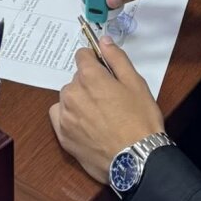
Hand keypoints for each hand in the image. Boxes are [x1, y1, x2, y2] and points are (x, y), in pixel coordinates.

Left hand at [49, 41, 163, 182]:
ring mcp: (65, 116)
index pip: (82, 55)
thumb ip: (116, 58)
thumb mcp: (135, 83)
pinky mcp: (63, 136)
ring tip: (99, 115)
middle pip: (76, 78)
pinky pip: (59, 116)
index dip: (95, 61)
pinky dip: (69, 117)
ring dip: (79, 100)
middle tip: (109, 99)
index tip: (105, 71)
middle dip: (90, 83)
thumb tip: (103, 40)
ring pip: (68, 98)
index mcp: (89, 76)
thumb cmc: (140, 119)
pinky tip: (86, 126)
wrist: (136, 159)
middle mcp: (72, 93)